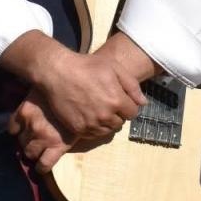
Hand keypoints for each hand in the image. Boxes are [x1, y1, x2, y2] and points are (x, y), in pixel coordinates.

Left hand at [7, 92, 75, 172]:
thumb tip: (18, 101)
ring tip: (42, 148)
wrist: (85, 96)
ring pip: (29, 153)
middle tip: (37, 137)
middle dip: (27, 141)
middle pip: (21, 141)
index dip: (18, 131)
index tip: (24, 130)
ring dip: (34, 152)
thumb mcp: (41, 90)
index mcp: (25, 110)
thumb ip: (30, 99)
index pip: (12, 128)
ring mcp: (43, 137)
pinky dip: (42, 167)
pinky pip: (43, 164)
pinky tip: (43, 165)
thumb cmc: (63, 91)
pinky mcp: (57, 147)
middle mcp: (32, 124)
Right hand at [30, 47, 145, 142]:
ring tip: (97, 108)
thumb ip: (132, 86)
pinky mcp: (78, 129)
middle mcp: (105, 116)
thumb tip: (143, 103)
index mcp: (117, 101)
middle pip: (120, 123)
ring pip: (107, 130)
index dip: (128, 105)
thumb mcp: (114, 68)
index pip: (133, 113)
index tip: (119, 98)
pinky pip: (92, 134)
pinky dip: (93, 127)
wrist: (57, 72)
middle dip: (117, 114)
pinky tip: (88, 114)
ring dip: (106, 122)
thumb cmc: (87, 66)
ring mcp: (91, 124)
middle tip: (106, 102)